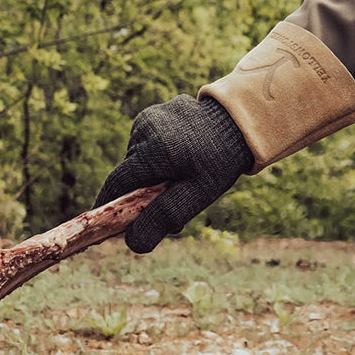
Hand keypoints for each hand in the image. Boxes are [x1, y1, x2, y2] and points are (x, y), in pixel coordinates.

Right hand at [95, 95, 252, 253]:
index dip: (111, 207)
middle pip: (130, 173)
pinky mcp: (156, 111)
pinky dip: (160, 154)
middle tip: (173, 201)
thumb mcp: (195, 196)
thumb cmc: (221, 161)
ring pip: (139, 157)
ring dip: (153, 172)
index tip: (111, 225)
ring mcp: (149, 116)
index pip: (116, 185)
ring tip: (185, 174)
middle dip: (144, 193)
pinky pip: (149, 141)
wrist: (243, 122)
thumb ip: (163, 219)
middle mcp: (144, 129)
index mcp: (151, 151)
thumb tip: (132, 243)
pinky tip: (184, 154)